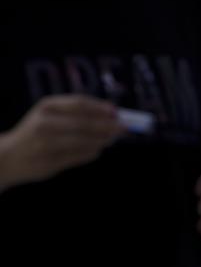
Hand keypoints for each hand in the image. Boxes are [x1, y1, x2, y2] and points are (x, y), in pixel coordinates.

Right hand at [0, 95, 123, 188]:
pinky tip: (96, 150)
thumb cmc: (36, 131)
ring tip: (111, 139)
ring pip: (83, 142)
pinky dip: (91, 153)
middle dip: (107, 126)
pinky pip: (77, 157)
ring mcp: (45, 145)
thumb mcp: (51, 113)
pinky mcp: (47, 163)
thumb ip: (77, 111)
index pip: (79, 104)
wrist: (7, 157)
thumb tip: (112, 113)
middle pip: (84, 123)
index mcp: (47, 107)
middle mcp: (44, 124)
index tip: (116, 112)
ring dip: (102, 140)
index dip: (101, 108)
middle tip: (123, 128)